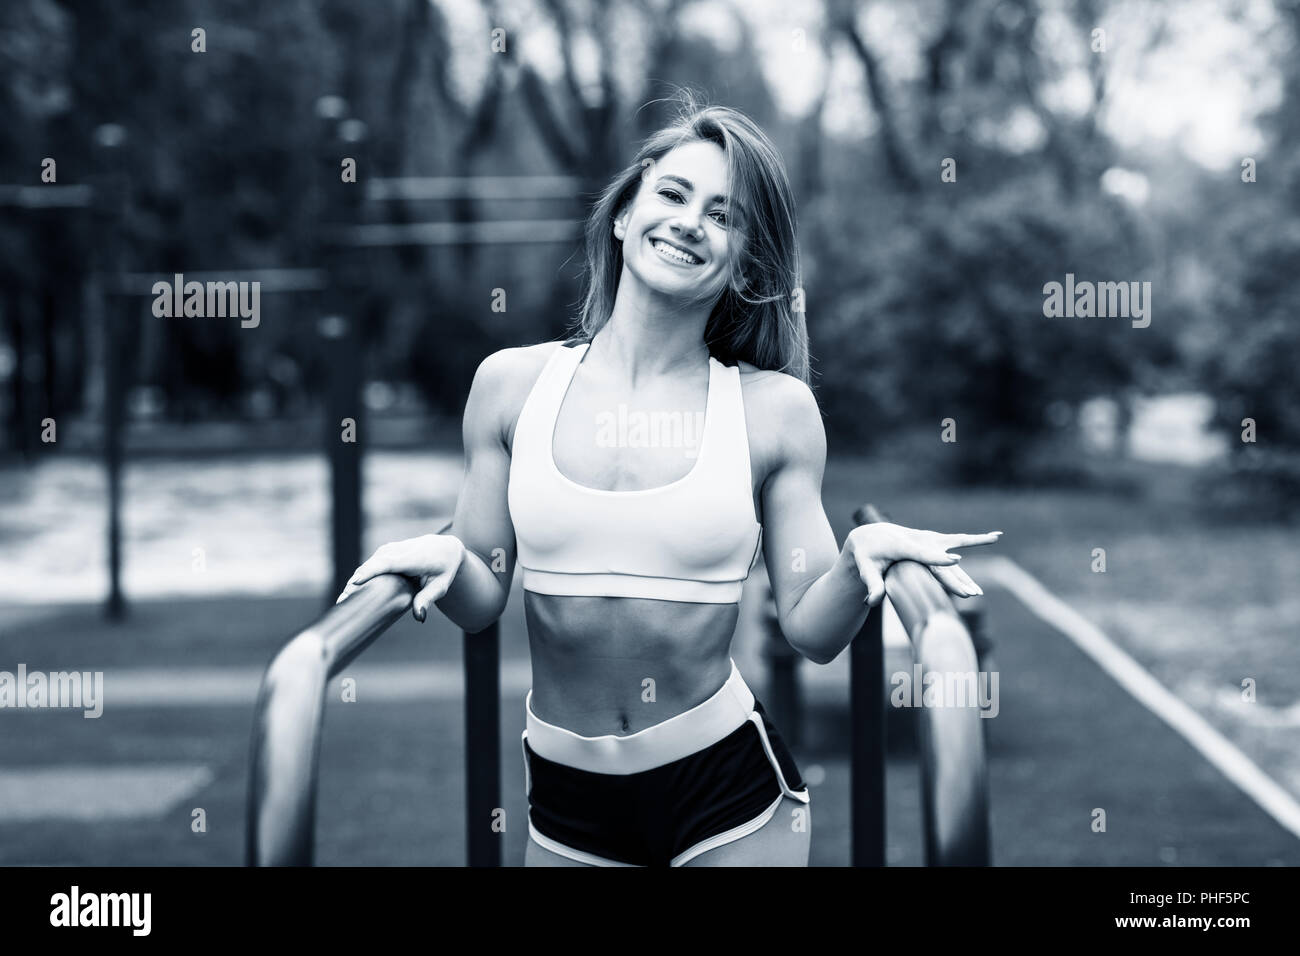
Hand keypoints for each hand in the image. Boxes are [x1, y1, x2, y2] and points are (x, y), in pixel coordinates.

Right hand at [335, 533, 465, 622]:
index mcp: (416, 558)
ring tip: (344, 598)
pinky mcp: (385, 551)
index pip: (390, 563)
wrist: (445, 548)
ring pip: (370, 563)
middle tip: (343, 600)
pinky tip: (352, 589)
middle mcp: (401, 550)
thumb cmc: (444, 569)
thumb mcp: (441, 586)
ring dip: (356, 579)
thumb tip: (419, 617)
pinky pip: (371, 563)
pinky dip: (361, 575)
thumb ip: (428, 599)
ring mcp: (391, 549)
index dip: (372, 571)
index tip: (356, 581)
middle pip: (374, 564)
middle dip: (357, 581)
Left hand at [845, 523, 1001, 606]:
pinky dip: (977, 539)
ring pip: (956, 545)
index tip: (956, 561)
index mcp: (901, 546)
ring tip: (996, 542)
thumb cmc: (867, 555)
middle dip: (957, 577)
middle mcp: (918, 540)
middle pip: (942, 559)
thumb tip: (871, 602)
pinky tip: (997, 536)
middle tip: (972, 594)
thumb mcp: (865, 568)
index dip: (939, 559)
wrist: (870, 536)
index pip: (922, 554)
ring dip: (976, 546)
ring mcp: (929, 539)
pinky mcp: (935, 540)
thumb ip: (872, 584)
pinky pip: (959, 540)